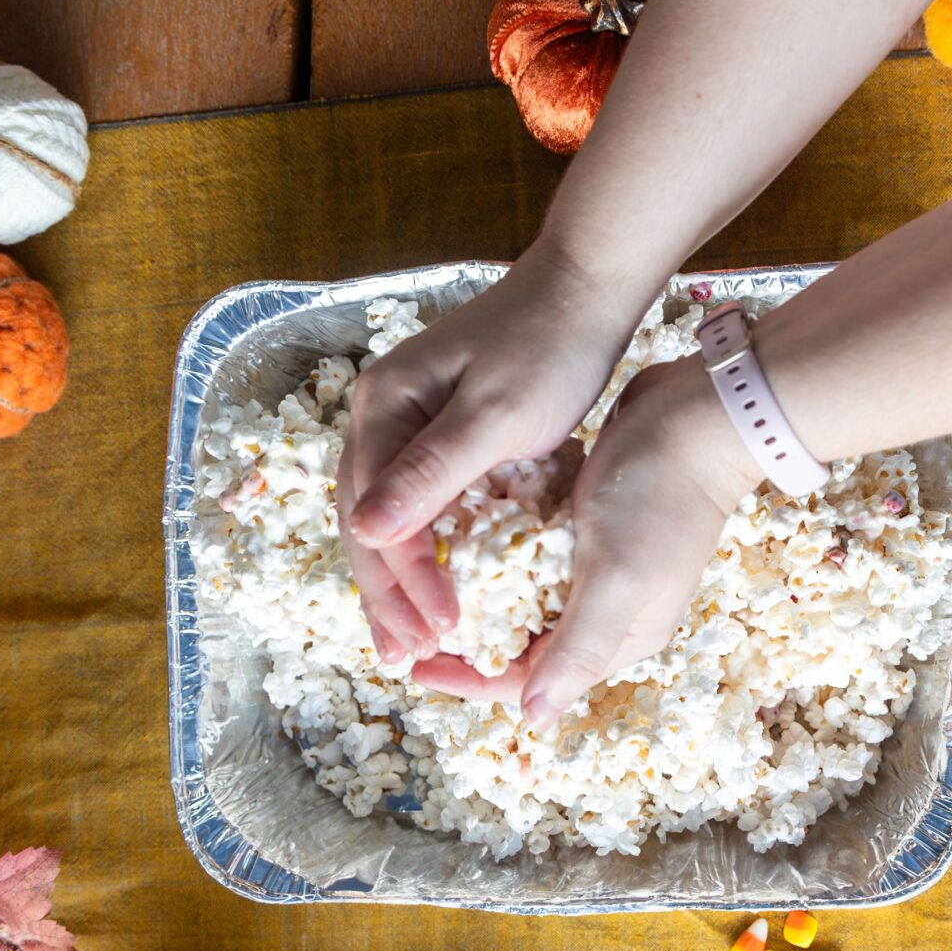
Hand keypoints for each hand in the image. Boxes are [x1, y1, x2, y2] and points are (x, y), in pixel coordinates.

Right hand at [336, 244, 649, 662]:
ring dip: (398, 583)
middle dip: (385, 594)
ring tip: (409, 644)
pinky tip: (436, 593)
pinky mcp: (439, 435)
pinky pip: (418, 506)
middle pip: (365, 520)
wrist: (586, 292)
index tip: (439, 626)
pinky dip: (425, 554)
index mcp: (384, 404)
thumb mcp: (495, 415)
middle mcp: (381, 414)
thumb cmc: (549, 347)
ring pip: (387, 520)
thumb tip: (366, 534)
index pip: (376, 510)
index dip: (405, 576)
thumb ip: (432, 473)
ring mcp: (406, 424)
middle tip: (404, 658)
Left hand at [412, 355, 760, 724]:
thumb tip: (535, 720)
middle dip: (468, 641)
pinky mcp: (595, 529)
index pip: (532, 679)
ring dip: (480, 597)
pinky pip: (535, 558)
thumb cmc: (660, 494)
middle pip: (525, 645)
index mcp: (621, 637)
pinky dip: (500, 556)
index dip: (469, 678)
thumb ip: (576, 649)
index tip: (413, 664)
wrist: (701, 414)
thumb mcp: (617, 577)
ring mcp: (605, 570)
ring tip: (426, 583)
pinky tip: (462, 538)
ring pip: (526, 601)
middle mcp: (612, 613)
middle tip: (409, 624)